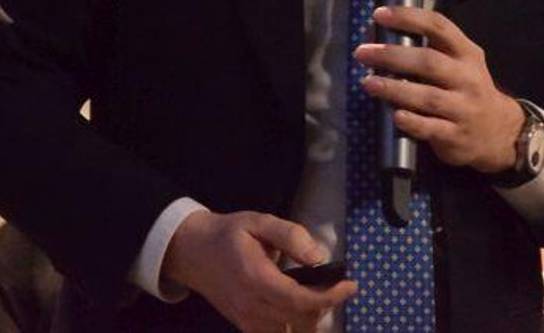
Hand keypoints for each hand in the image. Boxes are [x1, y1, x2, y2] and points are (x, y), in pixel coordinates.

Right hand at [161, 210, 356, 331]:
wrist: (193, 252)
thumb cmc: (228, 234)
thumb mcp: (258, 221)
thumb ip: (290, 235)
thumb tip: (319, 257)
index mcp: (257, 279)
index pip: (301, 300)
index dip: (330, 297)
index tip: (350, 285)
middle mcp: (252, 307)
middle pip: (301, 322)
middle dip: (324, 306)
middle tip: (332, 285)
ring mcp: (247, 322)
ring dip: (310, 319)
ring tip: (315, 295)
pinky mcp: (245, 327)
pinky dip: (294, 326)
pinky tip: (298, 307)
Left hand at [355, 6, 525, 173]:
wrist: (500, 131)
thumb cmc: (466, 89)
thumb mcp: (458, 64)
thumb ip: (425, 49)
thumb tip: (374, 35)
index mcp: (467, 54)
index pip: (439, 27)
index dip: (409, 17)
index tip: (379, 13)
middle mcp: (468, 78)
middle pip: (429, 62)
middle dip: (393, 55)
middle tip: (363, 52)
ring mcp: (464, 109)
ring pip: (428, 97)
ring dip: (395, 89)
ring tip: (368, 83)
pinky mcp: (456, 136)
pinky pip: (431, 128)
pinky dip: (413, 122)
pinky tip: (395, 115)